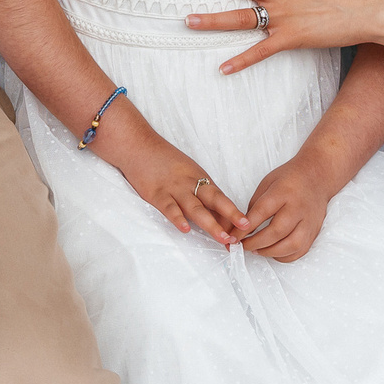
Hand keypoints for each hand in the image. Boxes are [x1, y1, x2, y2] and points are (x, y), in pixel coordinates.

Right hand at [88, 104, 249, 242]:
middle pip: (214, 201)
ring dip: (210, 224)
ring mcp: (173, 188)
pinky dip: (177, 219)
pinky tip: (185, 229)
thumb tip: (216, 215)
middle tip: (243, 233)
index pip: (220, 198)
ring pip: (195, 208)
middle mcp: (190, 183)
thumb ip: (198, 192)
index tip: (246, 228)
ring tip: (222, 238)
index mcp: (199, 177)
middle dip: (230, 217)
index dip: (233, 214)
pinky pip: (168, 208)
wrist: (137, 144)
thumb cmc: (163, 160)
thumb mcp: (185, 171)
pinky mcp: (156, 194)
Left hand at [238, 154, 332, 261]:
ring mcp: (308, 221)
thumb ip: (256, 206)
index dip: (245, 227)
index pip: (261, 212)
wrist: (317, 177)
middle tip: (243, 245)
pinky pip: (300, 251)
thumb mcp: (267, 184)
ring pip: (291, 245)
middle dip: (256, 242)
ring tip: (257, 250)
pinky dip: (284, 256)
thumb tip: (243, 228)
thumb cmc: (289, 179)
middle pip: (277, 231)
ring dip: (270, 252)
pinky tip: (273, 252)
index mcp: (283, 192)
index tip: (233, 237)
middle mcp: (298, 208)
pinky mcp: (314, 232)